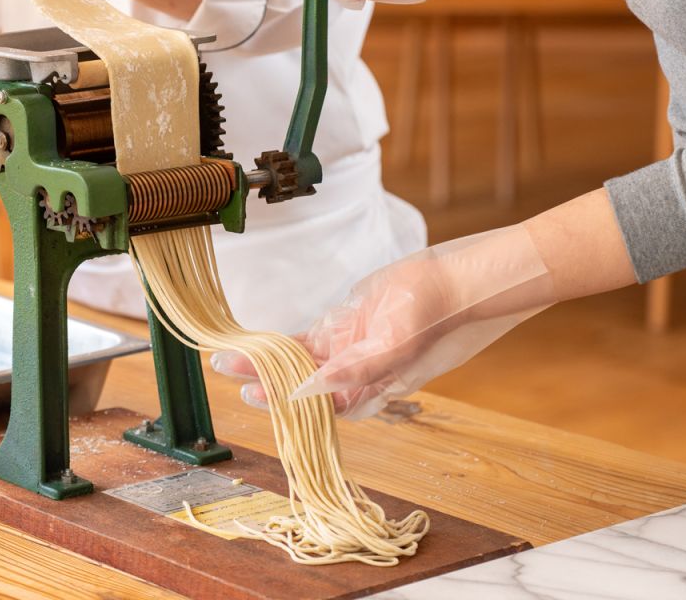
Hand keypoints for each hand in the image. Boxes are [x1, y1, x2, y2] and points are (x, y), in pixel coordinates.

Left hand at [214, 225, 554, 418]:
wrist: (458, 281)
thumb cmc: (436, 316)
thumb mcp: (399, 344)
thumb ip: (360, 368)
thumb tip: (317, 387)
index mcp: (371, 385)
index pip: (319, 403)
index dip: (284, 400)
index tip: (253, 393)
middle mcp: (357, 373)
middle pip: (302, 383)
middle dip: (265, 380)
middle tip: (227, 370)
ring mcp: (353, 348)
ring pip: (302, 360)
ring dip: (270, 360)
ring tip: (232, 357)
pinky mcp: (350, 325)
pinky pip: (312, 338)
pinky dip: (287, 341)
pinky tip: (261, 341)